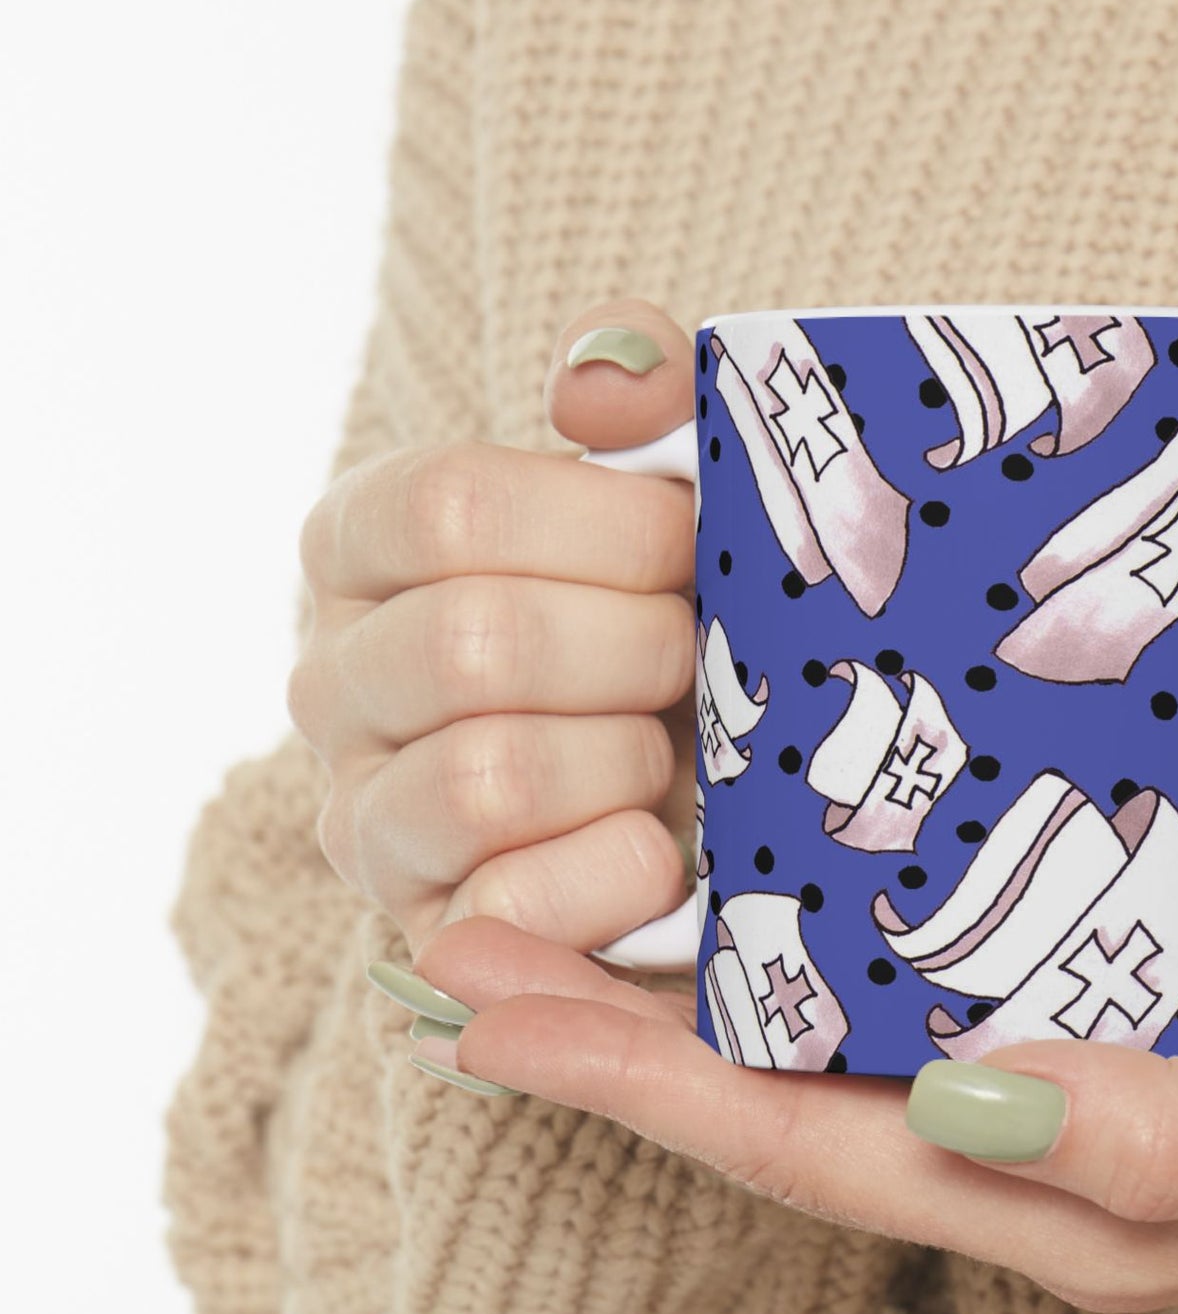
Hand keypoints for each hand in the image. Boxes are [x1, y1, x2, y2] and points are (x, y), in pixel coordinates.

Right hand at [289, 299, 698, 957]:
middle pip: (474, 643)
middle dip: (637, 651)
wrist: (710, 792)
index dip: (606, 528)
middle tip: (697, 658)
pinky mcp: (428, 932)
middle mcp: (332, 679)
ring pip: (487, 776)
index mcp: (365, 546)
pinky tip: (664, 849)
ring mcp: (366, 817)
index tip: (690, 545)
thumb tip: (601, 381)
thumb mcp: (668, 490)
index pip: (447, 507)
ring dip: (627, 761)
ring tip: (671, 752)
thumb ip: (641, 395)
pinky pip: (509, 907)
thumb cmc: (674, 618)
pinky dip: (616, 873)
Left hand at [396, 912, 1177, 1311]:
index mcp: (1067, 1202)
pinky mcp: (1097, 1019)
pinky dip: (812, 950)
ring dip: (690, 991)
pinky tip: (761, 883)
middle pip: (781, 1104)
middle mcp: (1032, 1157)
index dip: (643, 1086)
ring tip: (562, 908)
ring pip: (833, 1051)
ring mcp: (1056, 1093)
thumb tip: (970, 1106)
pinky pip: (917, 997)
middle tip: (464, 947)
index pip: (810, 1147)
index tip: (493, 1013)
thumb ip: (1165, 1135)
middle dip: (615, 1037)